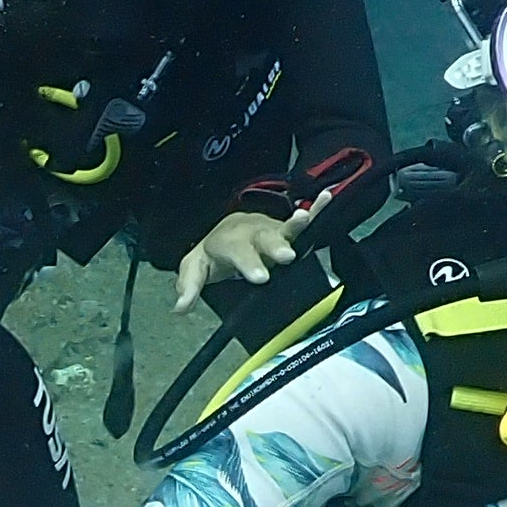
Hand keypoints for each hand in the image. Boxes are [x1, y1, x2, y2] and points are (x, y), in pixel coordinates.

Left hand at [172, 195, 329, 312]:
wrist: (227, 232)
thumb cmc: (214, 254)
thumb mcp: (196, 269)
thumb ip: (189, 287)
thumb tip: (180, 307)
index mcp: (226, 242)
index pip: (235, 252)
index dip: (248, 263)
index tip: (261, 277)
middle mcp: (249, 233)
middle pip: (262, 239)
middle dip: (274, 246)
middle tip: (285, 257)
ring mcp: (269, 231)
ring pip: (282, 229)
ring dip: (295, 224)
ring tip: (305, 219)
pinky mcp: (286, 231)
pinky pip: (302, 221)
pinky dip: (316, 209)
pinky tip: (327, 198)